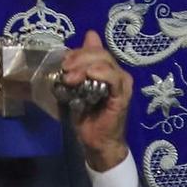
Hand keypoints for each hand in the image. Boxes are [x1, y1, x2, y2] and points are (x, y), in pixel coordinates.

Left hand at [58, 31, 131, 171]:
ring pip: (105, 62)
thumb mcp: (77, 86)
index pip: (95, 49)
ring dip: (84, 66)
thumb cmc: (86, 114)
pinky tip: (90, 75)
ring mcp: (122, 83)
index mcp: (107, 68)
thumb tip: (80, 44)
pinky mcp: (123, 95)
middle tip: (65, 69)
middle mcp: (118, 72)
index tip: (64, 62)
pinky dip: (102, 73)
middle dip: (79, 58)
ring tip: (71, 78)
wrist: (97, 142)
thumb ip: (78, 67)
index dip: (78, 51)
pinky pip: (114, 78)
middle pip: (99, 53)